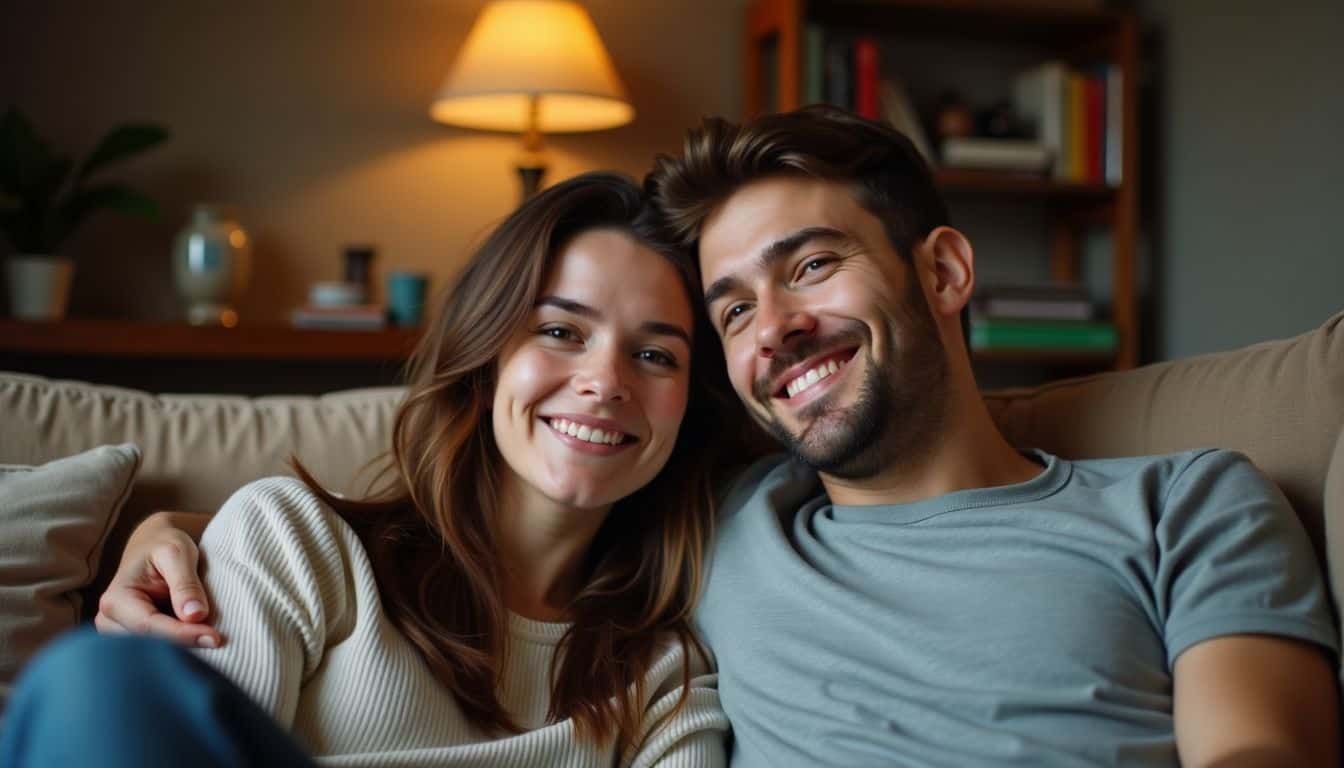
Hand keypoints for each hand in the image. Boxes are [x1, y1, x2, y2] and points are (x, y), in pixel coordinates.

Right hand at [94, 511, 222, 647]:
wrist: (154, 545)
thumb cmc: (164, 545)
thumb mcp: (177, 554)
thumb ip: (185, 583)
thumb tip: (194, 616)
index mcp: (115, 600)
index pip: (148, 627)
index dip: (182, 635)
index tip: (214, 638)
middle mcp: (110, 622)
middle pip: (149, 645)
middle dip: (184, 648)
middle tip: (218, 642)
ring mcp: (119, 634)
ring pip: (153, 653)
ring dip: (183, 651)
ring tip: (212, 643)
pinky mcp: (133, 640)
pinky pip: (158, 652)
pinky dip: (181, 650)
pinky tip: (202, 644)